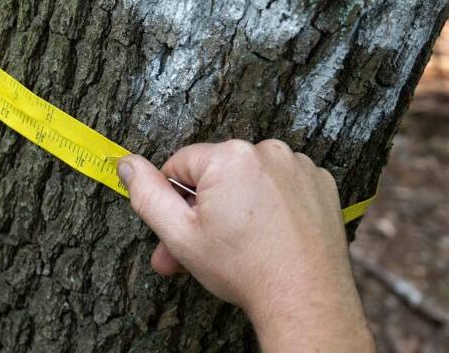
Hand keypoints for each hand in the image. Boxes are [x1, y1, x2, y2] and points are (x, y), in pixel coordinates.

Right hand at [117, 140, 372, 351]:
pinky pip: (282, 184)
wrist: (304, 298)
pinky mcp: (321, 183)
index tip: (185, 228)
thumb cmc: (244, 268)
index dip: (176, 200)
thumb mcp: (179, 235)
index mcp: (229, 157)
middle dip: (205, 208)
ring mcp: (298, 166)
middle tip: (203, 248)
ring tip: (241, 244)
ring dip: (239, 203)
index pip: (181, 165)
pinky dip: (272, 204)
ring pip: (250, 178)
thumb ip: (147, 195)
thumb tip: (127, 163)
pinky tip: (269, 235)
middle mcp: (267, 151)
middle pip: (218, 173)